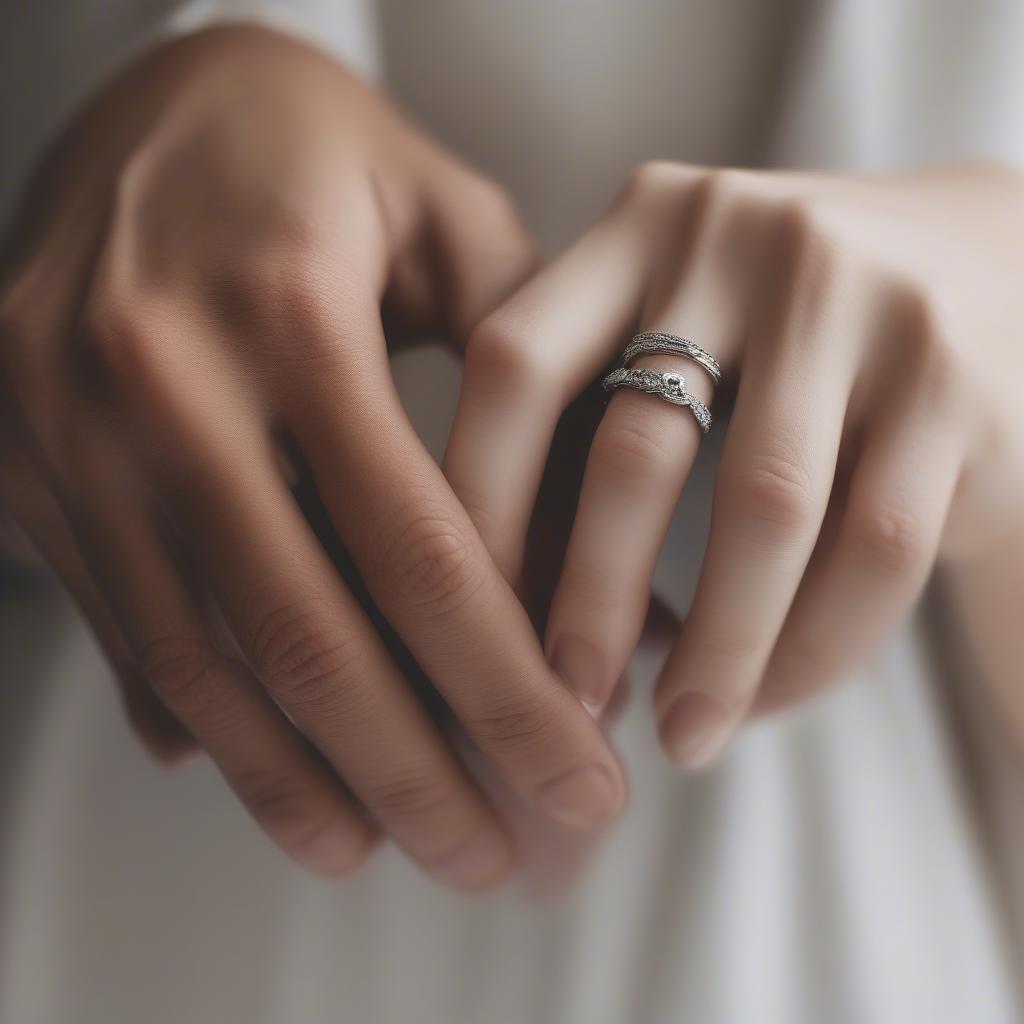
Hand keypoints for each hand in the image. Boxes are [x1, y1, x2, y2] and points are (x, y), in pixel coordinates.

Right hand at [0, 26, 625, 885]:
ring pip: (204, 664)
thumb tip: (583, 560)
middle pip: (310, 639)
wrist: (145, 97)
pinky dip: (213, 730)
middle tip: (501, 855)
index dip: (506, 687)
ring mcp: (73, 438)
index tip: (580, 772)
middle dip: (418, 772)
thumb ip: (522, 379)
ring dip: (307, 783)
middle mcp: (163, 386)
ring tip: (396, 850)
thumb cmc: (317, 155)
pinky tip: (289, 786)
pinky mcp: (28, 474)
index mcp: (289, 311)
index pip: (421, 552)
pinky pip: (130, 635)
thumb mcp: (442, 222)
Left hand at [446, 160, 1023, 765]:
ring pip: (765, 511)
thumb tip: (498, 606)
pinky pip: (874, 546)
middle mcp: (741, 237)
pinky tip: (768, 698)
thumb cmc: (784, 331)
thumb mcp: (678, 320)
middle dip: (590, 606)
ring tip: (683, 736)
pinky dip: (815, 648)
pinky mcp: (956, 375)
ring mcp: (860, 295)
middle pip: (635, 451)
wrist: (990, 270)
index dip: (475, 508)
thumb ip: (591, 409)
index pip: (514, 367)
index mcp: (641, 225)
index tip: (459, 623)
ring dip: (715, 652)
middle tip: (565, 707)